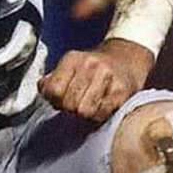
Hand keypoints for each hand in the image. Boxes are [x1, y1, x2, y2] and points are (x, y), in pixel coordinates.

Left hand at [38, 38, 152, 121]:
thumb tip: (44, 90)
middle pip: (69, 104)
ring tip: (89, 105)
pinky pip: (102, 114)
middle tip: (77, 104)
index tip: (61, 100)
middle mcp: (90, 65)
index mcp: (72, 59)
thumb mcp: (70, 66)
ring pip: (85, 111)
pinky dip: (99, 115)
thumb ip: (53, 80)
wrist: (127, 57)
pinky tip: (101, 106)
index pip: (53, 91)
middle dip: (70, 109)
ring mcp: (107, 76)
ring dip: (85, 113)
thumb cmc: (94, 67)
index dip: (55, 101)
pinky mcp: (121, 90)